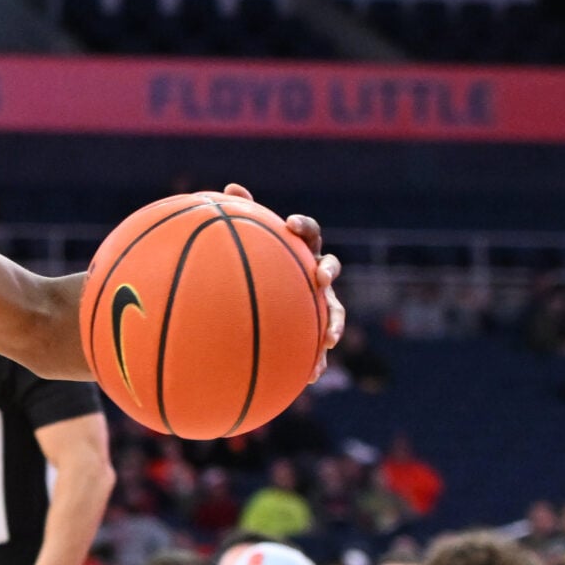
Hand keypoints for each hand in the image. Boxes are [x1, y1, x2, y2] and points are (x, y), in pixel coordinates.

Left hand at [222, 183, 340, 374]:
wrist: (259, 306)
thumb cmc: (253, 269)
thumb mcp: (245, 247)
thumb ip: (241, 217)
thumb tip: (229, 186)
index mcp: (299, 253)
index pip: (308, 234)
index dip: (304, 228)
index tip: (291, 225)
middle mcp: (314, 277)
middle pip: (329, 269)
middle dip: (327, 271)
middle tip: (319, 277)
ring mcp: (318, 305)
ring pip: (334, 312)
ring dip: (333, 323)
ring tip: (329, 339)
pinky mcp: (313, 334)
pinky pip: (318, 348)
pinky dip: (317, 361)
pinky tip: (309, 377)